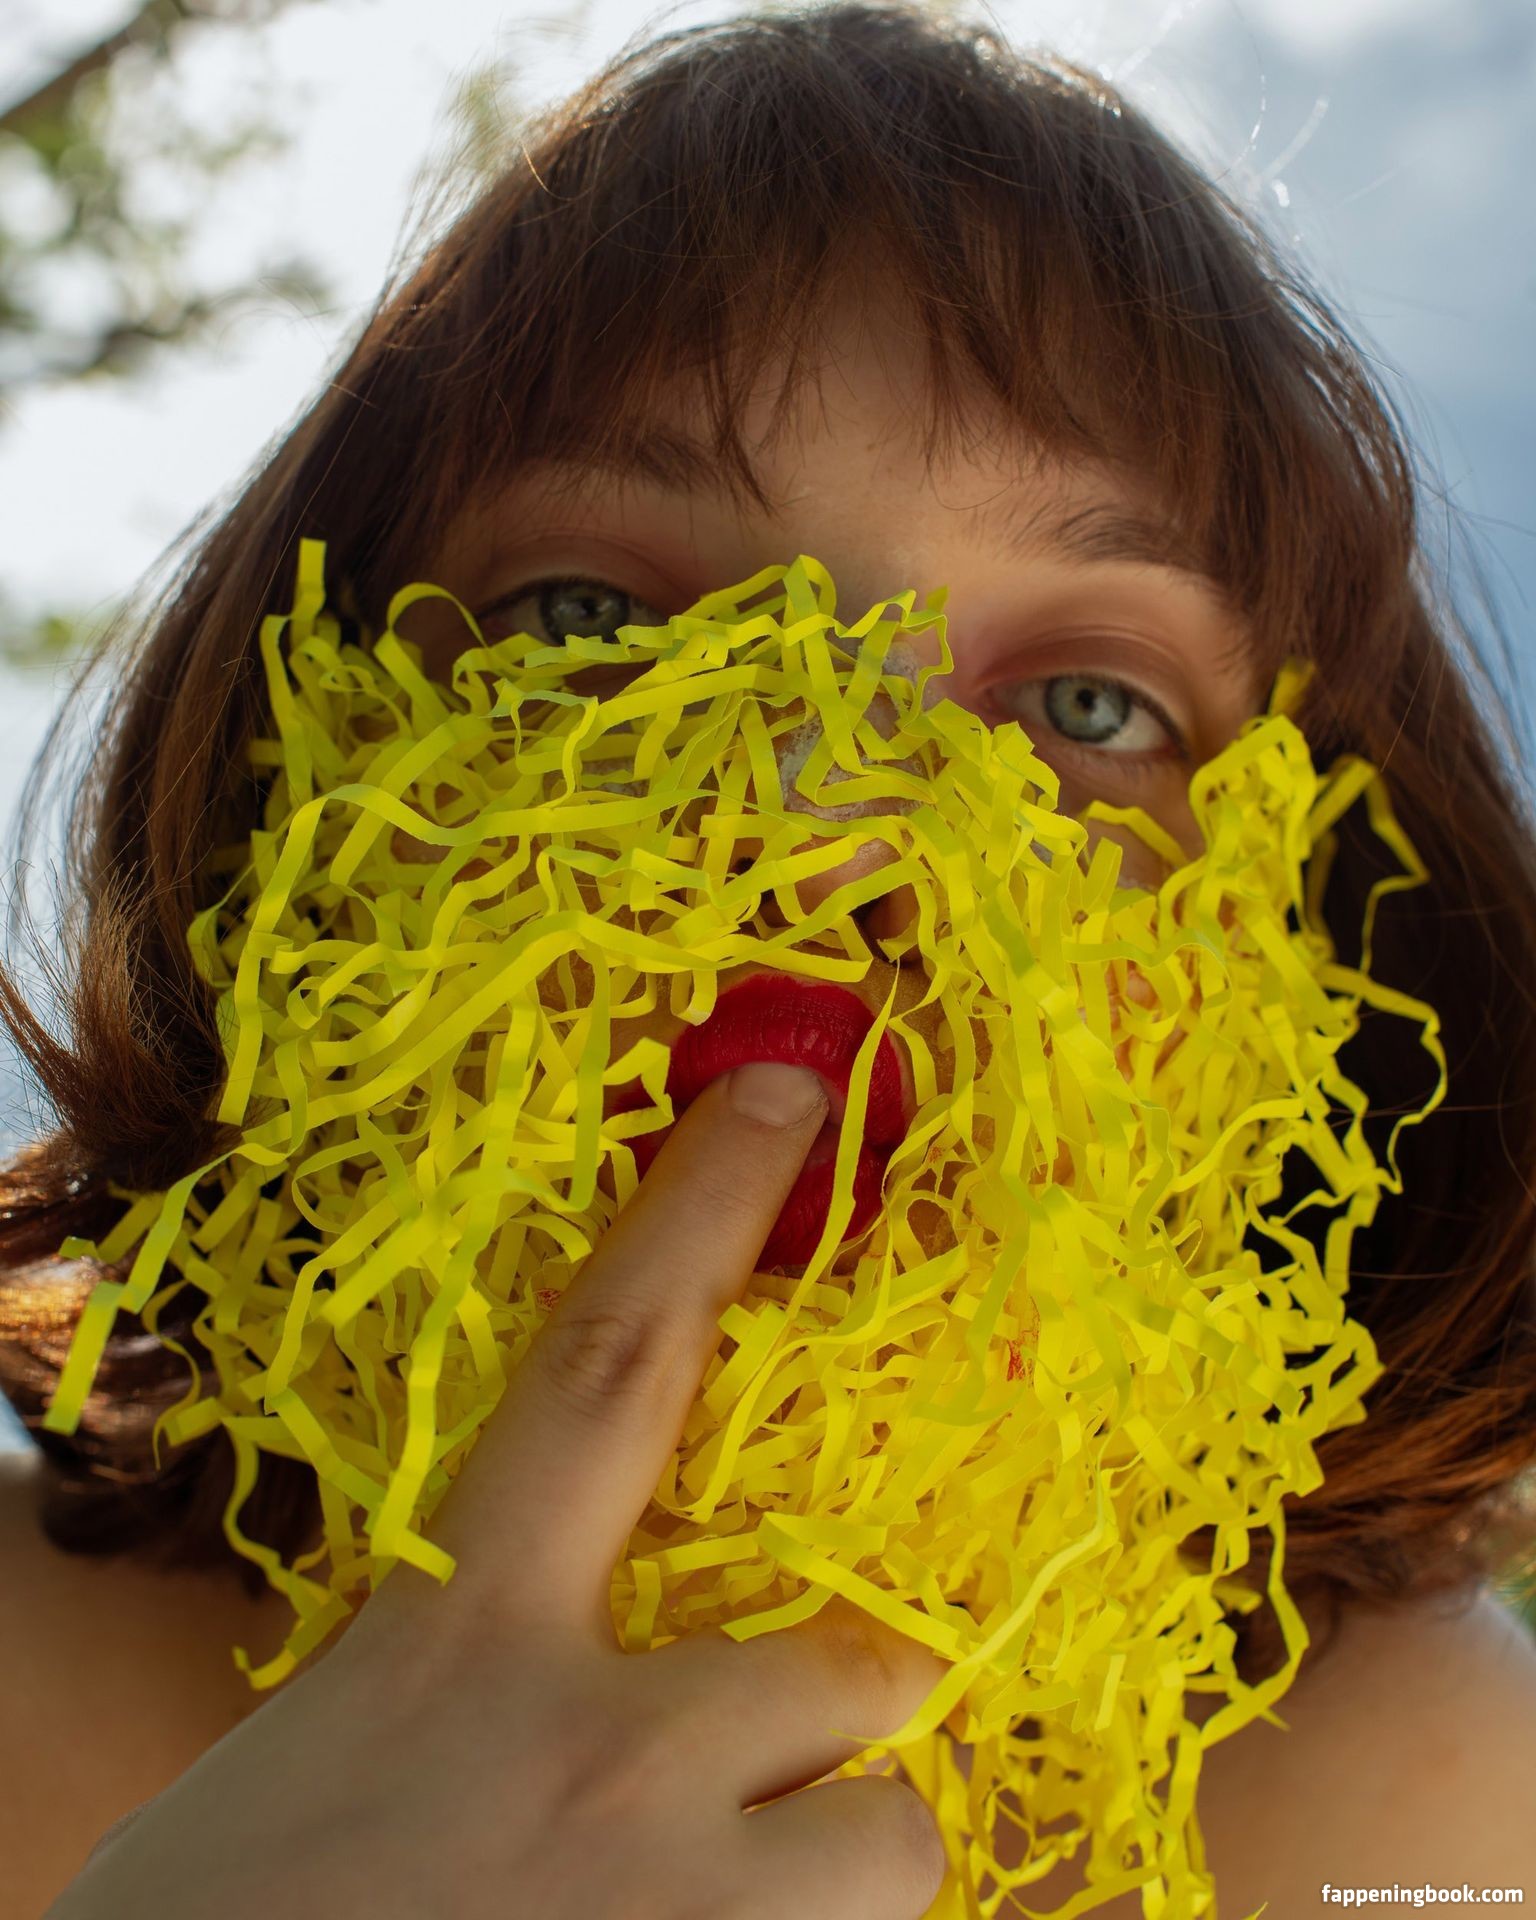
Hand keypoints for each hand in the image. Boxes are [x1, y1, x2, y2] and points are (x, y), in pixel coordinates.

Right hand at [50, 1061, 950, 1919]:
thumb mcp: (332, 1771)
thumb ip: (477, 1696)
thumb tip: (597, 1687)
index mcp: (458, 1653)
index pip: (604, 1369)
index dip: (701, 1214)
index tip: (786, 1098)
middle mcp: (598, 1764)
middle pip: (857, 1661)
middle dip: (858, 1695)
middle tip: (788, 1756)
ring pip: (896, 1845)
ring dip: (831, 1876)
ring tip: (711, 1919)